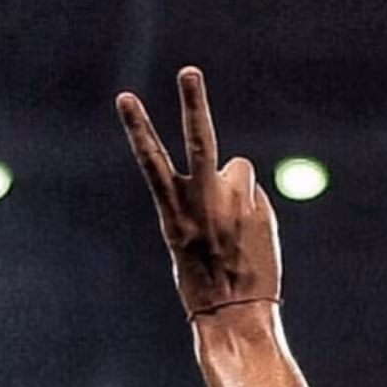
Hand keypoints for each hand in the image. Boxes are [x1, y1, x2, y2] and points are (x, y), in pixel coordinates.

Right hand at [116, 67, 281, 320]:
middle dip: (192, 102)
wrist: (232, 313)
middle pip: (199, 140)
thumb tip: (236, 167)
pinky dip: (252, 212)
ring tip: (230, 225)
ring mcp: (234, 204)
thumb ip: (204, 197)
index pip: (152, 160)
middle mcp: (202, 203)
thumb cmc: (203, 281)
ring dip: (236, 187)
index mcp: (172, 212)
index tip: (126, 98)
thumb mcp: (186, 240)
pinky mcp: (260, 210)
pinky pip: (255, 197)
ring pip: (239, 168)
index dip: (139, 127)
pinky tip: (247, 241)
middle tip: (188, 72)